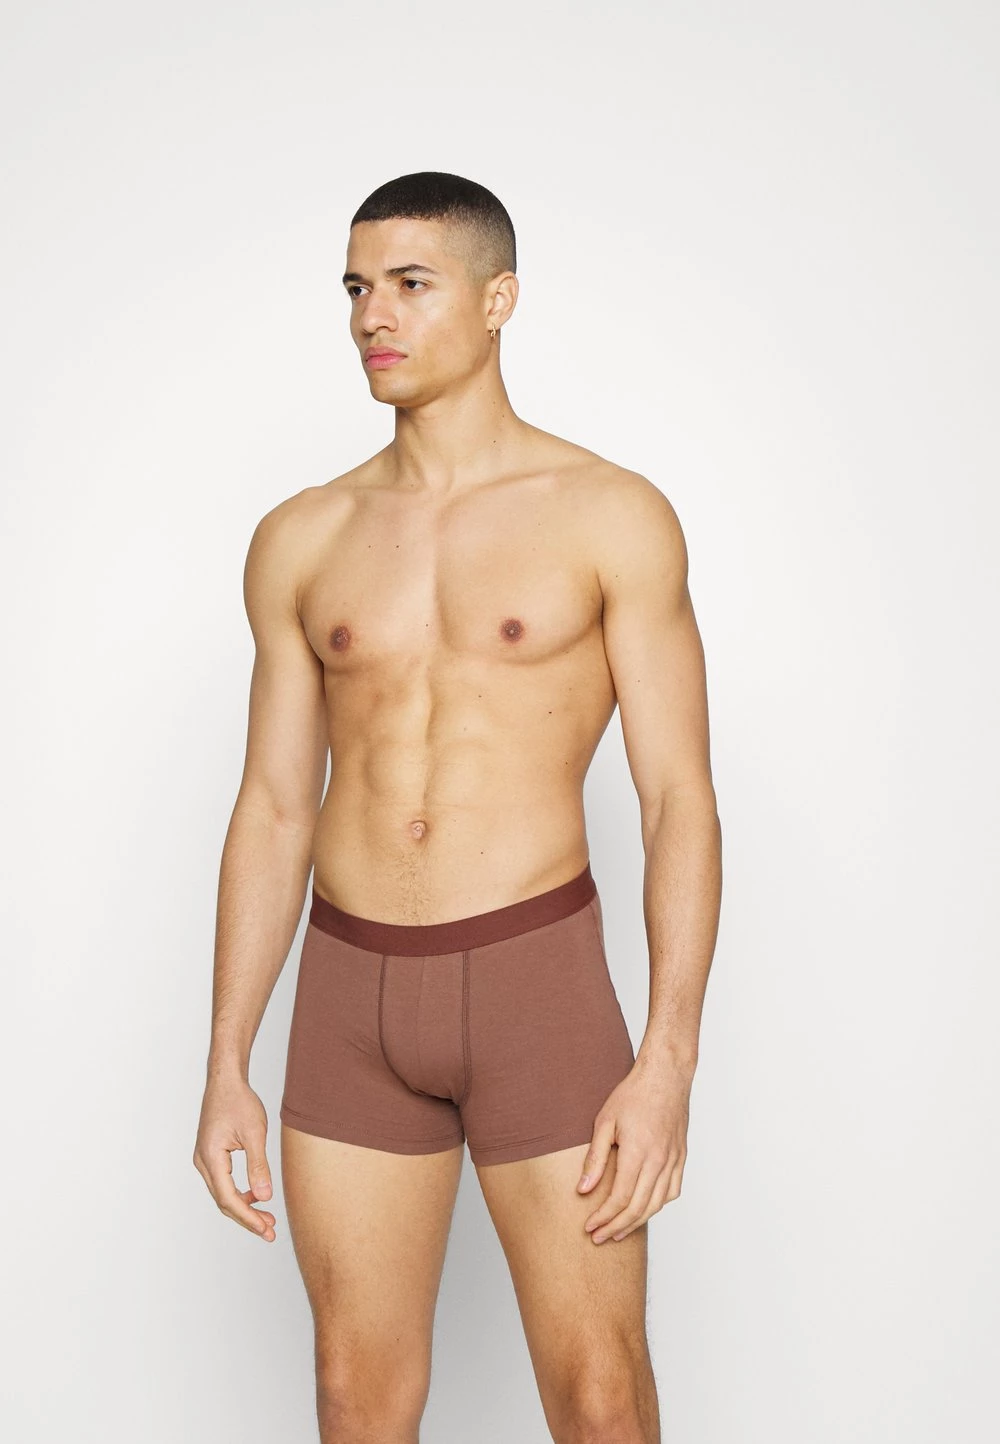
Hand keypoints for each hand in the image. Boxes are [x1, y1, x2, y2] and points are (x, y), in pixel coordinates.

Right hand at [193, 1073, 276, 1241]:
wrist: (225, 1081)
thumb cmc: (239, 1101)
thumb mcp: (255, 1133)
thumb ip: (258, 1166)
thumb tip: (264, 1197)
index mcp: (211, 1158)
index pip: (228, 1198)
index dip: (248, 1217)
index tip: (266, 1229)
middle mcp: (203, 1162)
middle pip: (223, 1201)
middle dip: (246, 1218)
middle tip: (269, 1232)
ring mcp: (204, 1160)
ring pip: (222, 1193)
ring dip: (243, 1207)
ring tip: (266, 1218)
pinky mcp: (211, 1156)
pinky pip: (223, 1182)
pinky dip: (238, 1193)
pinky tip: (255, 1196)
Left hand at [577, 1052, 690, 1243]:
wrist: (666, 1076)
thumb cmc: (633, 1094)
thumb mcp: (605, 1121)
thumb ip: (595, 1158)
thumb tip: (583, 1189)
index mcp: (638, 1152)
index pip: (620, 1198)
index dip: (604, 1217)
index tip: (589, 1227)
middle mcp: (659, 1160)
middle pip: (639, 1208)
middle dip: (616, 1227)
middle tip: (598, 1238)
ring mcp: (673, 1160)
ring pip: (657, 1204)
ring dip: (637, 1222)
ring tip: (618, 1231)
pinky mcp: (681, 1157)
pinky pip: (672, 1191)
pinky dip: (658, 1205)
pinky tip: (645, 1209)